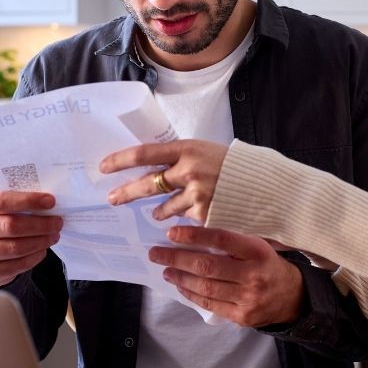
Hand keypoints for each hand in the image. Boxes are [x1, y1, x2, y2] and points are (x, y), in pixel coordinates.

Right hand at [0, 191, 63, 287]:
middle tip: (57, 223)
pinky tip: (41, 251)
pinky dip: (33, 258)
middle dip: (39, 224)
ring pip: (13, 248)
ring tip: (53, 236)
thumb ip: (19, 203)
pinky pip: (14, 266)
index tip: (50, 201)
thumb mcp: (3, 208)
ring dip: (39, 242)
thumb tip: (49, 203)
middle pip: (9, 226)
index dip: (28, 201)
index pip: (0, 201)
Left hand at [101, 139, 228, 221]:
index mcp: (186, 149)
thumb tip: (150, 166)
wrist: (262, 184)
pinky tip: (189, 215)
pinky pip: (183, 218)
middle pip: (147, 184)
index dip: (121, 160)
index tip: (104, 166)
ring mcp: (196, 194)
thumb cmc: (231, 165)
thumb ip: (179, 158)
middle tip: (112, 198)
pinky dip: (183, 217)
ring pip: (164, 207)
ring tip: (156, 213)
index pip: (144, 154)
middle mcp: (188, 170)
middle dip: (126, 192)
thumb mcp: (204, 150)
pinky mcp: (204, 214)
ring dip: (158, 211)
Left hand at [149, 226, 303, 327]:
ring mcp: (247, 298)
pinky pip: (210, 304)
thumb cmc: (269, 265)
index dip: (194, 236)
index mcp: (258, 252)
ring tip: (166, 270)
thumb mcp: (259, 246)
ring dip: (180, 278)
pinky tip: (181, 286)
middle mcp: (253, 275)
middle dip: (177, 259)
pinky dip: (191, 294)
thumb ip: (234, 241)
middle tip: (156, 253)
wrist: (294, 297)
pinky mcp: (242, 316)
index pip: (221, 240)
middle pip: (207, 266)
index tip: (172, 233)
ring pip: (205, 287)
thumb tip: (194, 233)